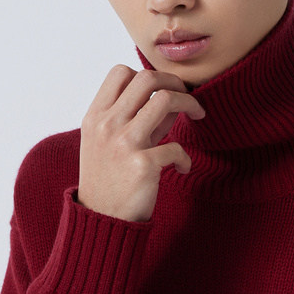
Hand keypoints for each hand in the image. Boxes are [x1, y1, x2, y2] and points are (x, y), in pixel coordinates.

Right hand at [77, 65, 205, 222]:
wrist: (101, 221)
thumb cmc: (109, 182)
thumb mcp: (109, 145)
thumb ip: (135, 120)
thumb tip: (169, 99)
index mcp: (95, 117)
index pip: (120, 72)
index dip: (148, 75)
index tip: (165, 88)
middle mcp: (107, 125)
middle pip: (146, 79)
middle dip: (175, 82)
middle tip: (188, 96)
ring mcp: (124, 144)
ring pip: (165, 100)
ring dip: (189, 104)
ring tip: (198, 115)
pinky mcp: (143, 166)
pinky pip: (177, 147)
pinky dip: (185, 158)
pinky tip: (182, 168)